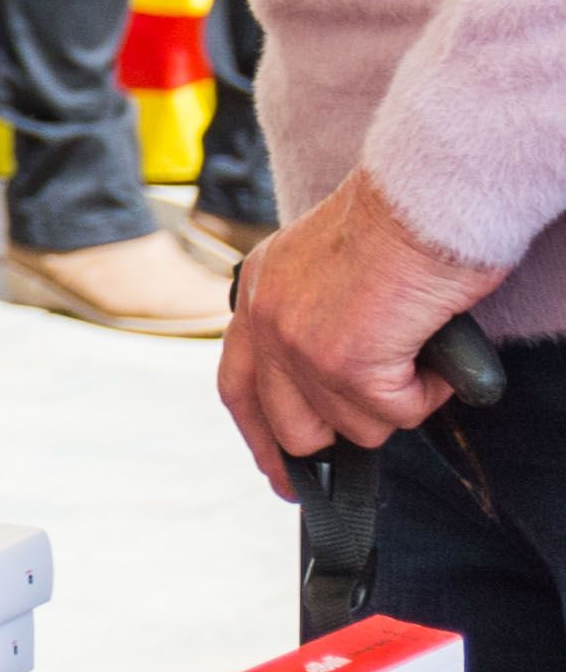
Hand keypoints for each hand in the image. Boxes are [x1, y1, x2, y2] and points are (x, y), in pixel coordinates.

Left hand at [222, 168, 511, 491]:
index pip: (238, 386)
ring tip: (417, 350)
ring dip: (397, 401)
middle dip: (340, 434)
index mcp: (258, 292)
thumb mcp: (325, 267)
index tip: (280, 473)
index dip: (259, 437)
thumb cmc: (398, 222)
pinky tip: (432, 351)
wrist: (424, 198)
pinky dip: (427, 391)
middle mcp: (265, 320)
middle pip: (291, 424)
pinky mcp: (346, 364)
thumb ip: (312, 317)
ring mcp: (299, 346)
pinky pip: (397, 413)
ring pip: (355, 426)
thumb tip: (333, 382)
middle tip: (377, 423)